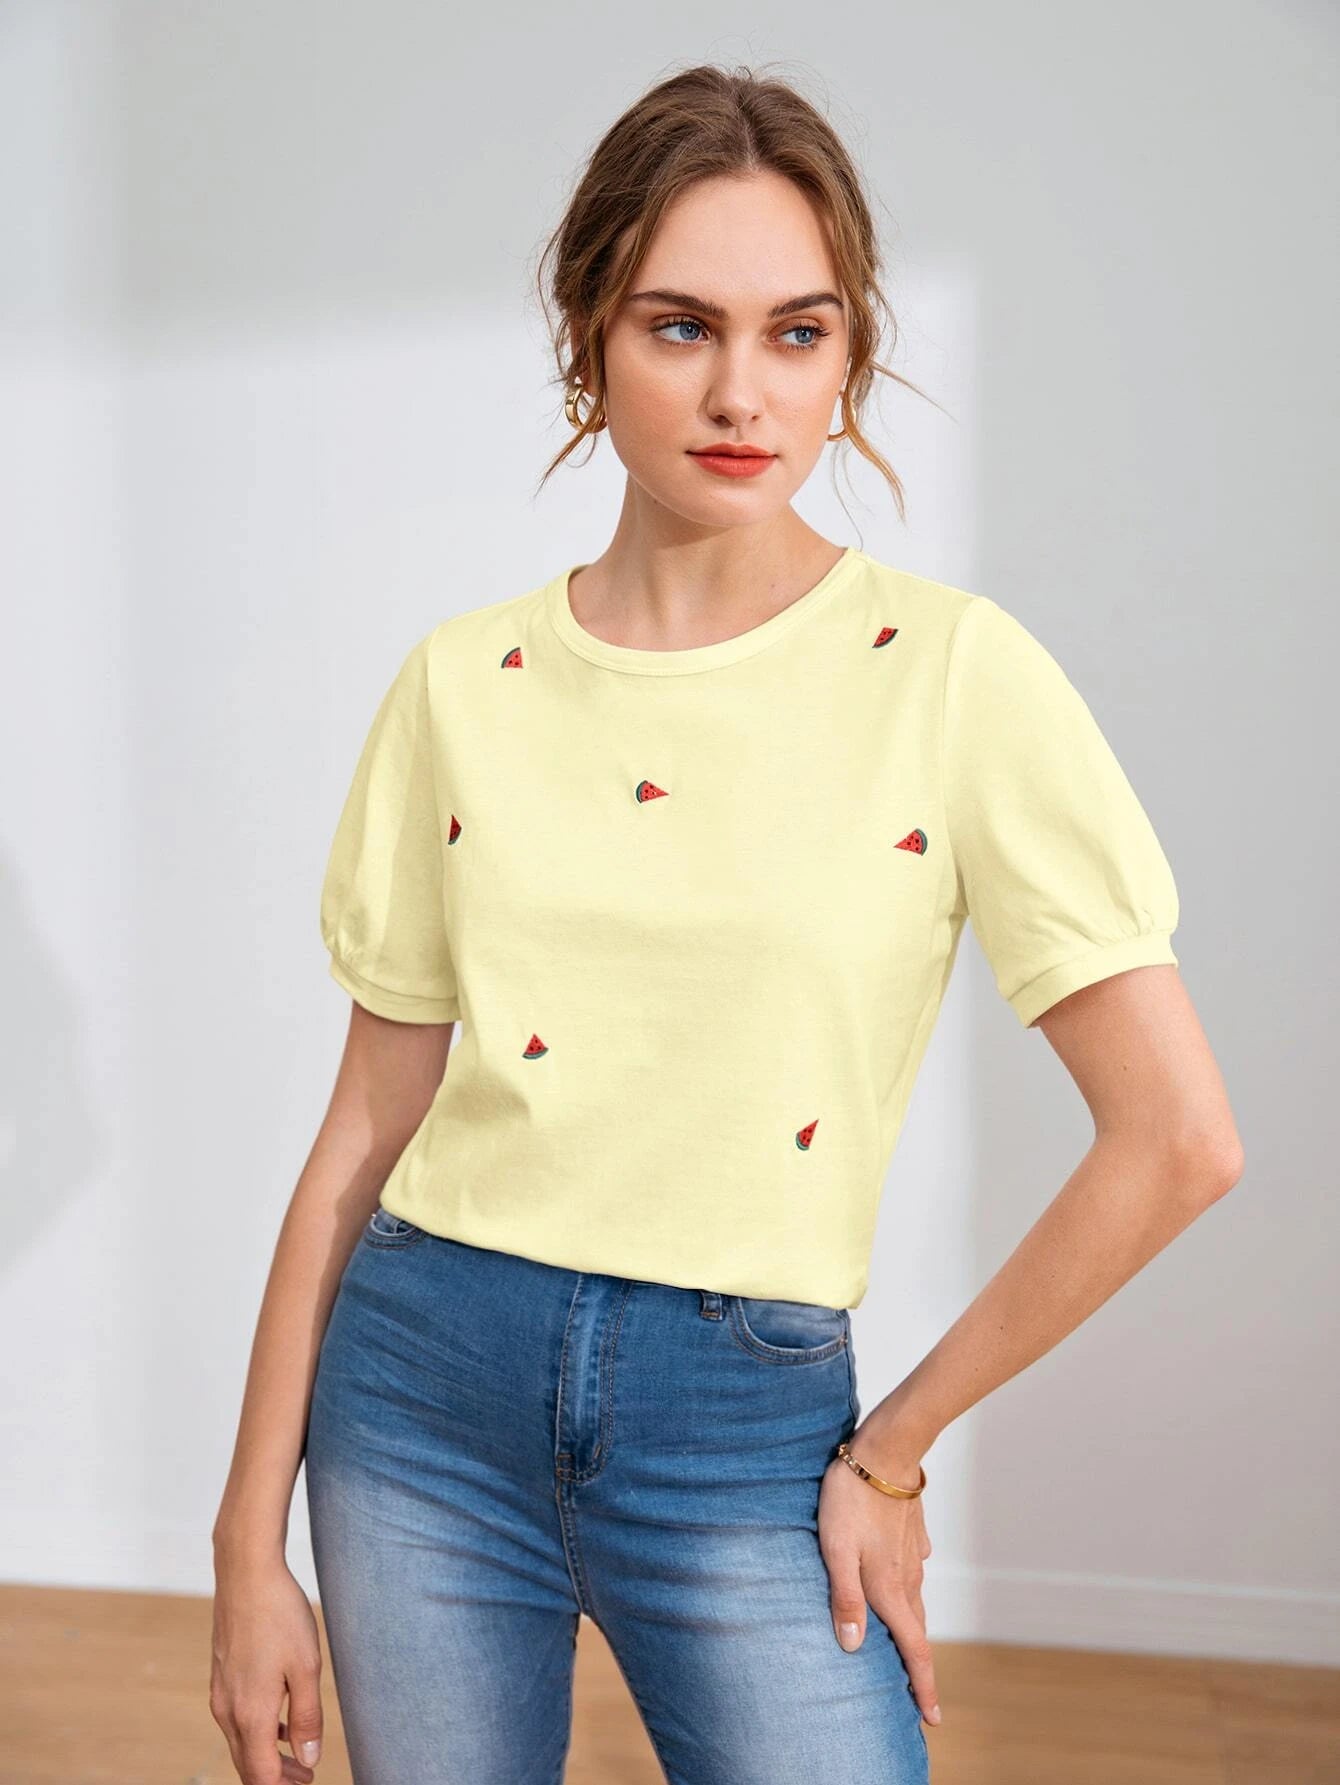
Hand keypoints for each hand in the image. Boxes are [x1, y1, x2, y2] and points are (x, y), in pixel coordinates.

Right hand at [210, 1552, 324, 1782]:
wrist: (247, 1574)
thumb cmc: (280, 1616)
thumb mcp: (306, 1667)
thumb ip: (307, 1718)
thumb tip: (308, 1760)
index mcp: (251, 1714)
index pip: (261, 1776)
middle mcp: (228, 1710)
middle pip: (248, 1764)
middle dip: (277, 1779)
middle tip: (307, 1780)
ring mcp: (221, 1693)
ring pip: (242, 1742)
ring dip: (268, 1756)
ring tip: (300, 1759)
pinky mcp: (222, 1676)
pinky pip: (237, 1719)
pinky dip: (259, 1732)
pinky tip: (281, 1723)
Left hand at [817, 1417, 941, 1727]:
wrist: (883, 1449)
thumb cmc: (850, 1498)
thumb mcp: (835, 1549)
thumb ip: (844, 1598)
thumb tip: (853, 1647)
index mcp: (890, 1587)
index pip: (913, 1648)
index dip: (923, 1686)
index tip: (932, 1718)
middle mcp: (908, 1575)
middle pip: (917, 1629)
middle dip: (918, 1664)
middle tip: (917, 1693)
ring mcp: (914, 1552)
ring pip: (915, 1599)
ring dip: (912, 1626)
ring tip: (904, 1644)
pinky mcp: (913, 1530)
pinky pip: (913, 1568)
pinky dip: (907, 1586)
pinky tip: (898, 1581)